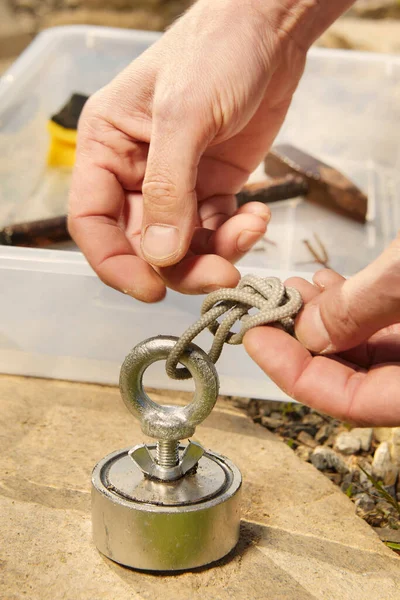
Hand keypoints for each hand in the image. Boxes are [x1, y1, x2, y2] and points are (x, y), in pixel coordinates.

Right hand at [68, 0, 321, 301]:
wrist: (270, 32)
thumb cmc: (216, 53)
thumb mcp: (184, 115)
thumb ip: (168, 188)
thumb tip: (160, 256)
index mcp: (107, 149)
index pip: (92, 222)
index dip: (115, 263)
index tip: (151, 289)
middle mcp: (135, 173)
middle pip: (143, 244)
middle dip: (180, 267)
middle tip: (220, 276)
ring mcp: (176, 184)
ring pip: (183, 247)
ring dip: (215, 255)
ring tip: (248, 231)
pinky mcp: (212, 188)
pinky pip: (217, 232)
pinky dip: (238, 235)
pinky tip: (257, 214)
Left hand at [244, 235, 399, 425]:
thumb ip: (359, 308)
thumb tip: (306, 332)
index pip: (349, 402)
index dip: (295, 375)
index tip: (256, 339)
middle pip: (353, 377)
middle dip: (302, 342)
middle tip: (267, 311)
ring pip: (365, 348)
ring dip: (322, 320)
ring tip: (292, 290)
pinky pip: (381, 326)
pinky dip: (350, 307)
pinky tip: (328, 283)